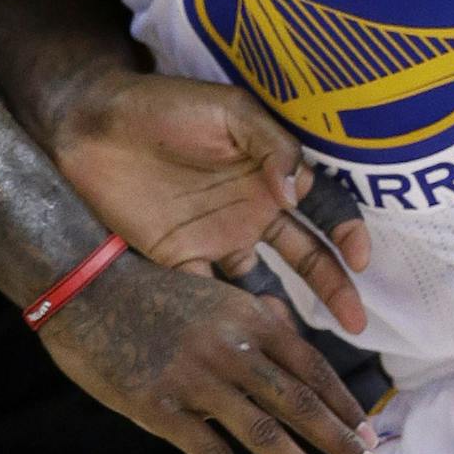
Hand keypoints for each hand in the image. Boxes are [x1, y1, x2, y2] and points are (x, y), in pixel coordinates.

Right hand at [40, 250, 382, 453]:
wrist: (87, 290)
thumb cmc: (152, 293)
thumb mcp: (216, 295)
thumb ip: (255, 321)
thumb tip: (294, 343)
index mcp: (250, 317)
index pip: (311, 366)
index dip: (342, 402)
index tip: (368, 431)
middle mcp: (233, 347)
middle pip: (299, 401)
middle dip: (340, 439)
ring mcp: (198, 379)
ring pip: (264, 432)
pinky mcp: (163, 408)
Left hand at [56, 73, 371, 334]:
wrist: (94, 124)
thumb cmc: (167, 106)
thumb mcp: (228, 112)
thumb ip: (271, 146)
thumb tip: (300, 191)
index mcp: (270, 173)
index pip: (323, 206)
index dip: (346, 231)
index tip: (359, 258)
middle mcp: (251, 212)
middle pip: (304, 256)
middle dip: (334, 288)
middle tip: (356, 322)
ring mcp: (216, 240)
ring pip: (262, 286)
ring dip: (286, 315)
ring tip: (302, 347)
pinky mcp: (177, 262)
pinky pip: (210, 298)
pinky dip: (229, 320)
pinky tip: (246, 338)